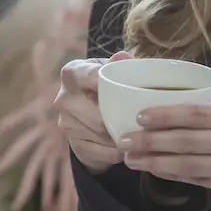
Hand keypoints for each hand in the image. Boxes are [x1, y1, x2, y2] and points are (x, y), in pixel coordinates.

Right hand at [55, 52, 131, 174]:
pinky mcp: (74, 146)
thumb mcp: (115, 71)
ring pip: (100, 134)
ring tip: (143, 135)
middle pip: (96, 113)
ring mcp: (66, 123)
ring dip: (123, 137)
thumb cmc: (109, 85)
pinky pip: (101, 152)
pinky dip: (118, 152)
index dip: (104, 83)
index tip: (122, 90)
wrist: (93, 114)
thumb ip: (121, 64)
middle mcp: (64, 98)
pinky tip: (131, 147)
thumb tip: (124, 57)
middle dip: (120, 118)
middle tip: (145, 121)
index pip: (87, 75)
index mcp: (73, 73)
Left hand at [119, 98, 210, 210]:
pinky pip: (205, 181)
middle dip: (152, 141)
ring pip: (191, 164)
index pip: (199, 112)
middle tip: (123, 140)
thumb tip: (202, 103)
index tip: (140, 115)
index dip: (167, 114)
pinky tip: (161, 173)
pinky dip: (180, 177)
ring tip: (132, 160)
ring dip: (158, 162)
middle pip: (188, 139)